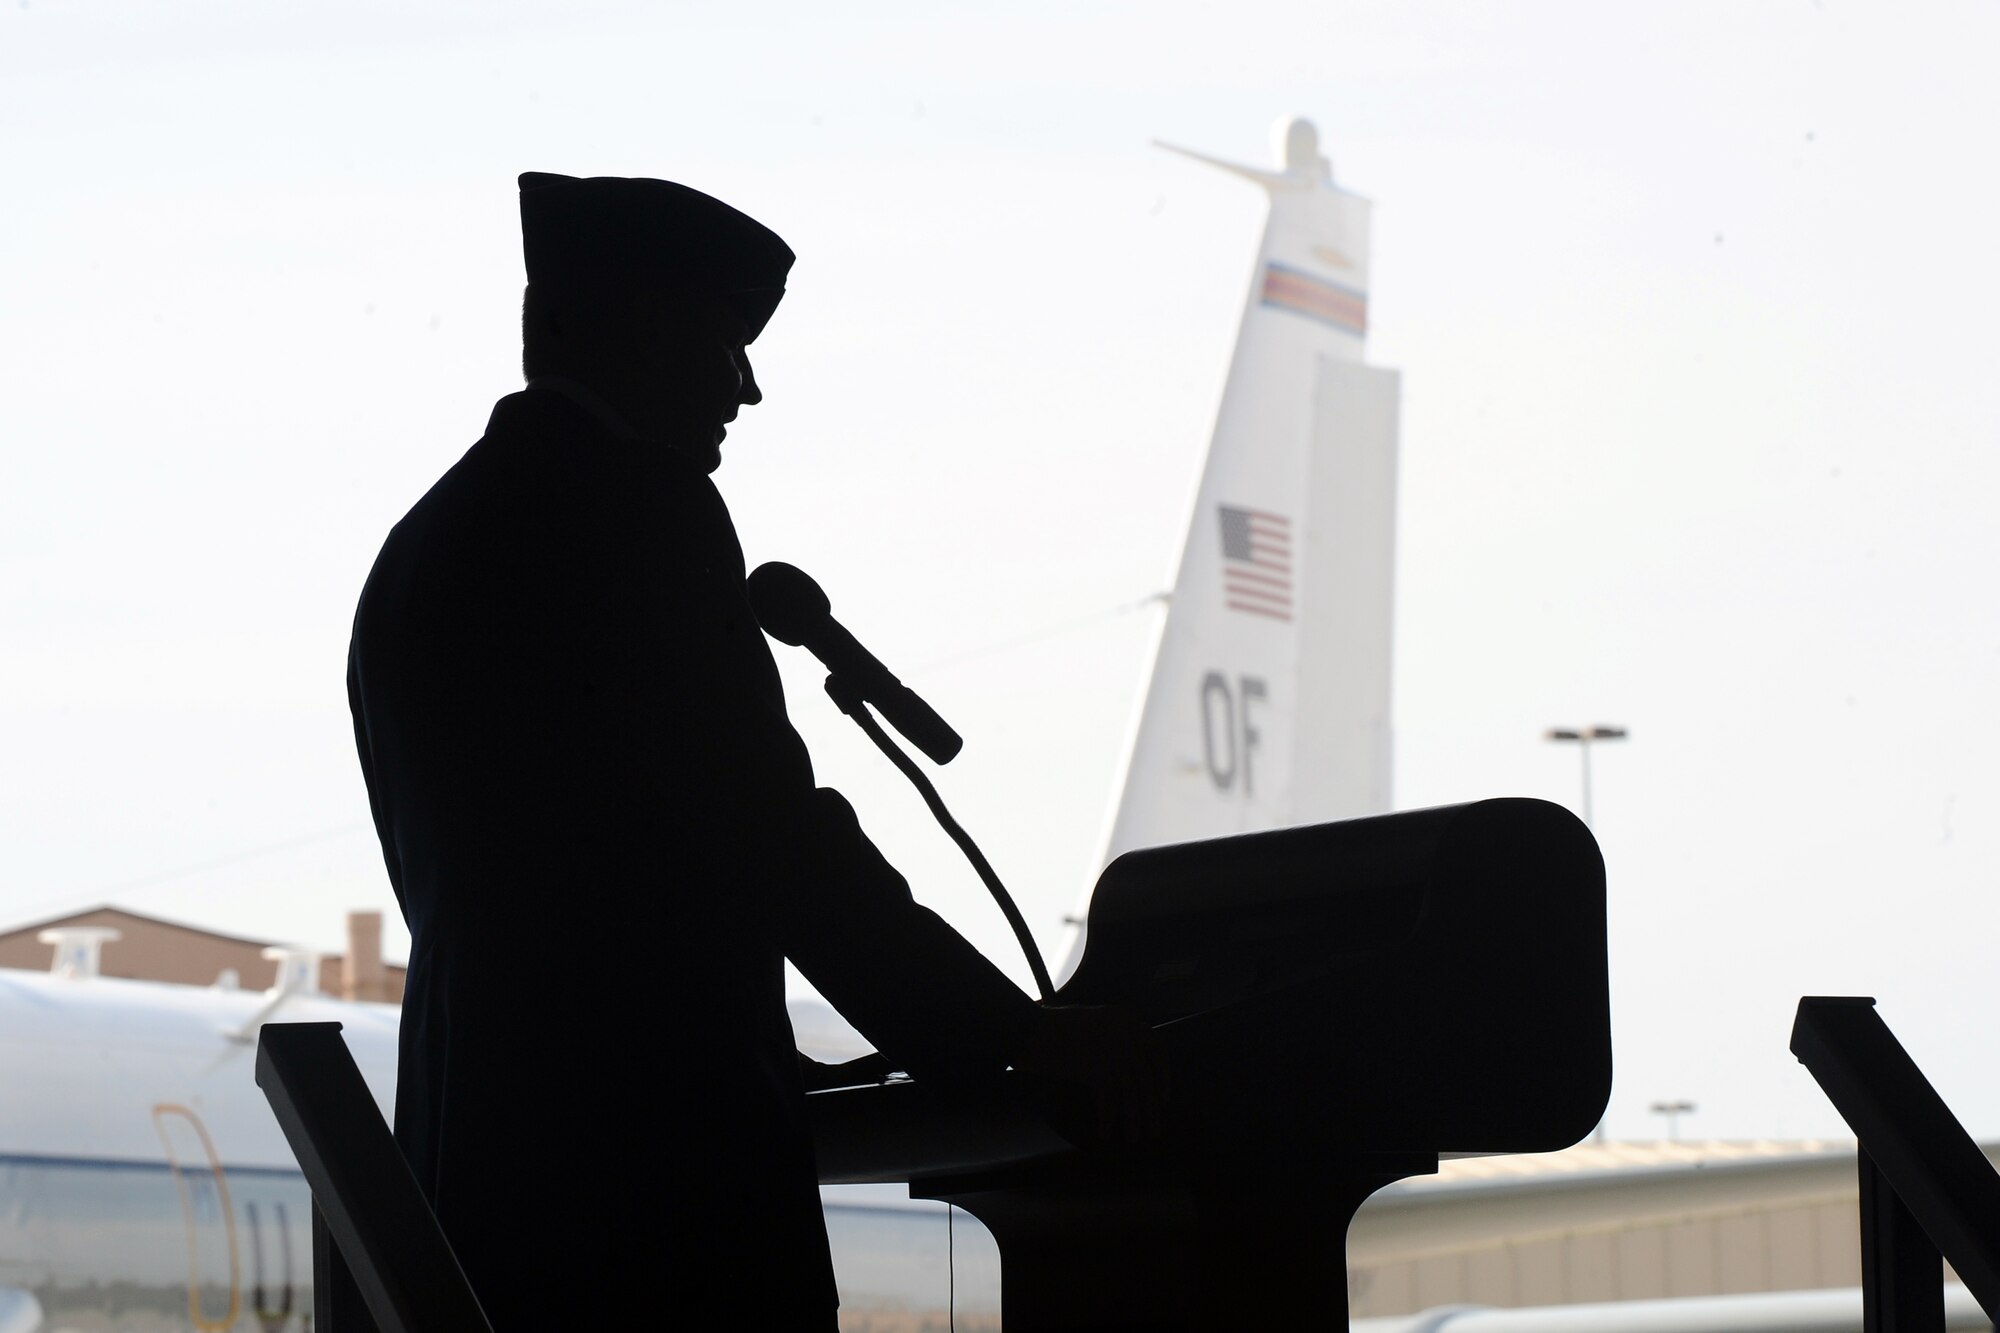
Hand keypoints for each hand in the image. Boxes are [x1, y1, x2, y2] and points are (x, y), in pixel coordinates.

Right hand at [1014, 1004, 1173, 1149]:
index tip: (1163, 1097)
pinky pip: (1107, 1099)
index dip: (1162, 1075)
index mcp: (1124, 1019)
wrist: (1027, 1029)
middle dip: (1150, 1108)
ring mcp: (1110, 1050)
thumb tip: (1129, 1071)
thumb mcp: (1091, 1023)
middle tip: (1153, 1130)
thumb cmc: (1053, 1028)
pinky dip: (1107, 1118)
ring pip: (1130, 1092)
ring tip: (1135, 1139)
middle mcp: (1123, 1034)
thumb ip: (1112, 1038)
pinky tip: (1105, 1132)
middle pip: (1145, 1077)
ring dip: (1134, 1119)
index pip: (1156, 1048)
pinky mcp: (1093, 1067)